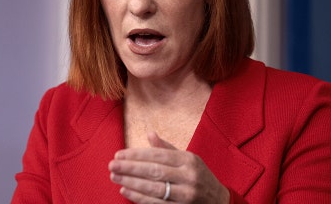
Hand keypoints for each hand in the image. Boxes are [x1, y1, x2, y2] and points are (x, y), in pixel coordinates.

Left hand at [108, 131, 229, 202]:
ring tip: (115, 177)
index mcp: (188, 160)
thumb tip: (150, 134)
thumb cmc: (199, 176)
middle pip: (154, 171)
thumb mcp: (188, 158)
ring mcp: (186, 195)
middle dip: (130, 168)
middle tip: (112, 165)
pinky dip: (138, 198)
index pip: (158, 155)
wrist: (219, 201)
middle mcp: (188, 176)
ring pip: (154, 188)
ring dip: (131, 182)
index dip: (136, 154)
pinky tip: (125, 191)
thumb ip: (167, 148)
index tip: (119, 154)